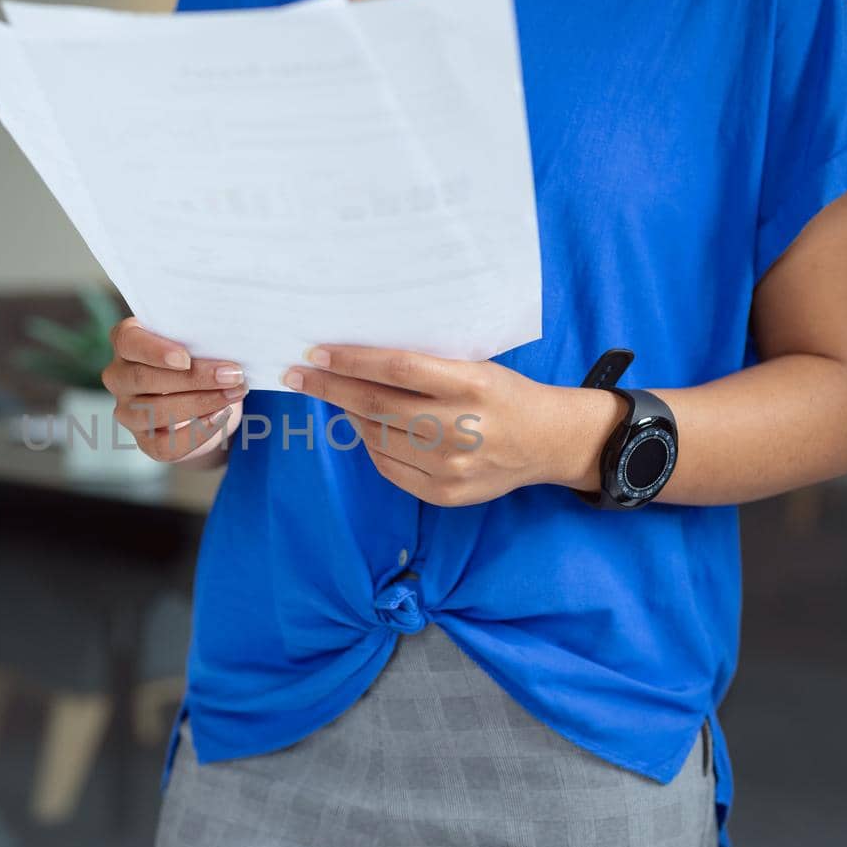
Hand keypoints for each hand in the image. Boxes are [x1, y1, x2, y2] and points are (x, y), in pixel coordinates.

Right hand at [101, 318, 246, 462]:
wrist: (208, 396)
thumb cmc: (200, 357)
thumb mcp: (198, 342)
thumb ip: (201, 339)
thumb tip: (225, 345)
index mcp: (126, 341)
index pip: (127, 341)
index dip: (154, 351)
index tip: (185, 359)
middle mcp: (119, 377)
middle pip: (144, 378)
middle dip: (193, 378)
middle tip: (231, 375)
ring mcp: (128, 411)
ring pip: (154, 412)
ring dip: (200, 403)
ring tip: (233, 393)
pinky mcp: (145, 440)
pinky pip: (165, 444)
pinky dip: (196, 432)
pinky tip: (220, 417)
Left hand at [282, 346, 621, 505]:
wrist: (547, 441)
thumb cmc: (504, 394)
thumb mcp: (475, 366)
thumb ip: (425, 366)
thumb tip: (356, 359)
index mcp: (470, 385)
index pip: (396, 368)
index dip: (351, 360)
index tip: (316, 352)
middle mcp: (459, 427)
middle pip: (376, 406)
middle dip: (329, 388)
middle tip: (298, 375)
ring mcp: (450, 466)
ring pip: (376, 438)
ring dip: (348, 415)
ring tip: (335, 397)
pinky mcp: (445, 494)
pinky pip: (388, 467)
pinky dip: (371, 445)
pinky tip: (366, 428)